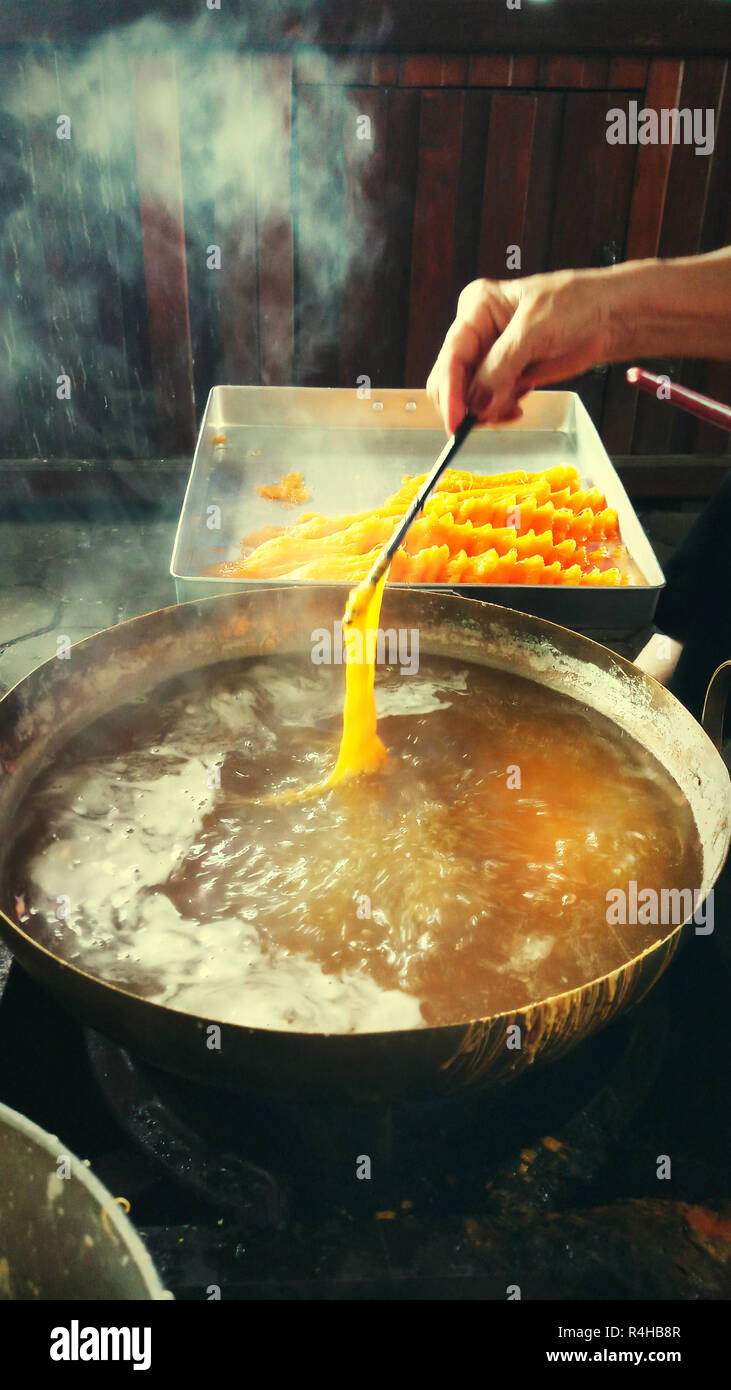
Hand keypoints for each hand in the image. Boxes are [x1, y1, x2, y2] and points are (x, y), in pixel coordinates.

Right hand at [427, 269, 610, 432]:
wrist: (607, 317)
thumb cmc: (575, 306)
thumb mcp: (535, 330)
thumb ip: (502, 367)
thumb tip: (476, 403)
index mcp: (477, 309)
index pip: (451, 356)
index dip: (450, 392)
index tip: (455, 421)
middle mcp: (477, 332)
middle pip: (452, 380)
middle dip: (469, 402)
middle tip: (490, 416)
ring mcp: (490, 356)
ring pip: (469, 397)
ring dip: (488, 409)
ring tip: (516, 402)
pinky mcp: (505, 375)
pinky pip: (488, 403)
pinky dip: (499, 412)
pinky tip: (517, 407)